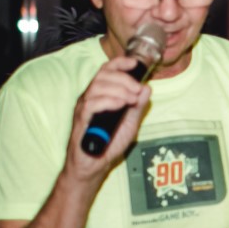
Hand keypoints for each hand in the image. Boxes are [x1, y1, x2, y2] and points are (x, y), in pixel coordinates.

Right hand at [66, 54, 151, 174]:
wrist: (95, 164)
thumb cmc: (110, 142)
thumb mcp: (130, 122)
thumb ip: (138, 106)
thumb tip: (147, 87)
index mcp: (101, 94)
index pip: (106, 70)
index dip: (120, 63)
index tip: (135, 64)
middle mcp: (90, 97)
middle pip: (103, 75)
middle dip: (124, 79)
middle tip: (137, 90)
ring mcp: (84, 108)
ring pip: (97, 87)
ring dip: (119, 90)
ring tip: (131, 100)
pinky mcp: (81, 120)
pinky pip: (92, 104)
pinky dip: (108, 101)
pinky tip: (121, 105)